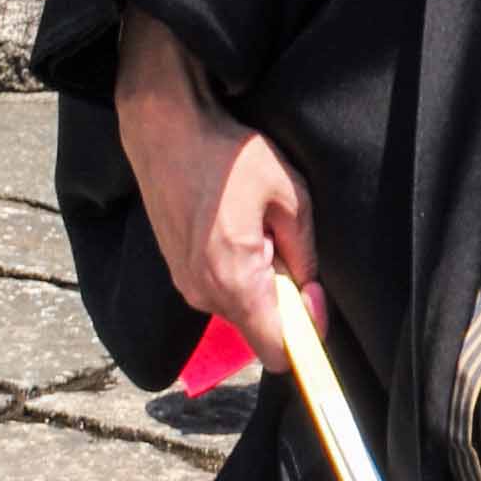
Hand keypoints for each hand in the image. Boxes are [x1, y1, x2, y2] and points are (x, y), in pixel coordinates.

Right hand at [115, 11, 314, 340]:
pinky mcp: (177, 272)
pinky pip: (220, 291)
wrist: (166, 131)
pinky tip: (237, 229)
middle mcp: (204, 294)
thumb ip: (304, 253)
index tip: (314, 300)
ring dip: (260, 283)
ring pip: (241, 309)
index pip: (276, 350)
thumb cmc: (228, 157)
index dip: (305, 334)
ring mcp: (185, 285)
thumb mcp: (289, 196)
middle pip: (259, 330)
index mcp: (234, 280)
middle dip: (283, 301)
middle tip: (285, 246)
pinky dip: (238, 273)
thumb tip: (311, 292)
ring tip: (257, 230)